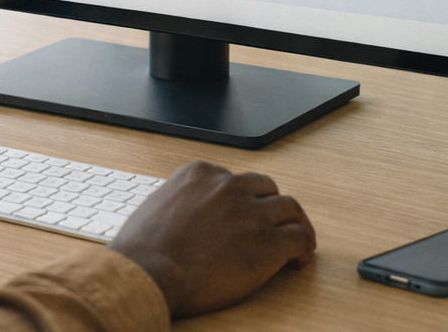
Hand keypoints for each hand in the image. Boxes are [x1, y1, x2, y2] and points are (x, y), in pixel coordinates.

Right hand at [109, 160, 314, 318]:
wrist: (149, 273)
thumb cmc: (144, 250)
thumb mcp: (157, 207)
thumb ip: (181, 203)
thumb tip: (188, 217)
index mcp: (199, 174)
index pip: (233, 179)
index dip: (242, 200)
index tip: (243, 216)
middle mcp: (228, 186)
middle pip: (266, 188)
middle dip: (270, 207)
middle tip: (272, 226)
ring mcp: (250, 213)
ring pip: (290, 208)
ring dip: (294, 224)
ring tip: (296, 242)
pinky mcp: (268, 243)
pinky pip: (300, 238)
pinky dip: (304, 248)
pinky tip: (297, 261)